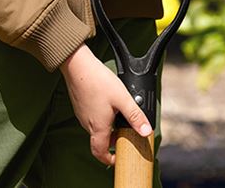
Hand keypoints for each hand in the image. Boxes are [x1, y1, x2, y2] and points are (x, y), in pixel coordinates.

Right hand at [59, 44, 151, 165]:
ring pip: (95, 128)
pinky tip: (107, 103)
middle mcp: (87, 123)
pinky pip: (91, 117)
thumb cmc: (98, 81)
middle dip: (113, 140)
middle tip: (124, 132)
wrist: (77, 65)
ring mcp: (82, 114)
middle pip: (99, 141)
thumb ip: (135, 116)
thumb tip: (146, 131)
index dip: (109, 159)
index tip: (118, 157)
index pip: (100, 153)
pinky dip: (100, 116)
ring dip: (107, 127)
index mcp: (98, 127)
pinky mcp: (79, 105)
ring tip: (118, 114)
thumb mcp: (122, 98)